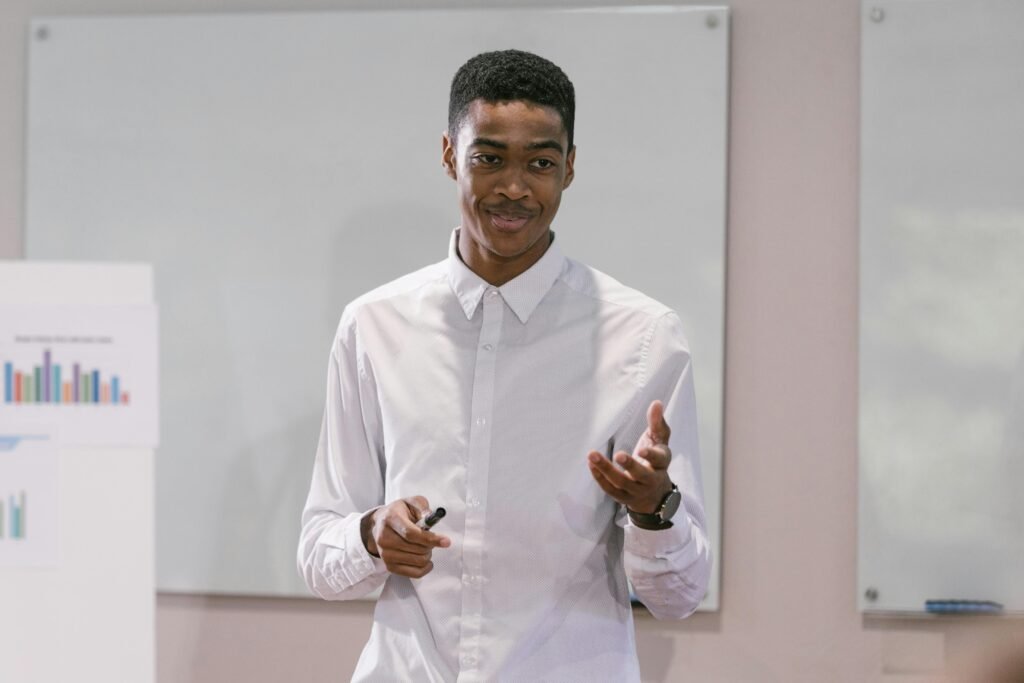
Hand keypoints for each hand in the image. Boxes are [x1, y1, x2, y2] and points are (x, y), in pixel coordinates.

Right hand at [360, 496, 450, 578]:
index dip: (430, 539)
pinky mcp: (389, 566)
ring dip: (427, 554)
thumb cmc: (399, 513)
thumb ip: (423, 508)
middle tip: (430, 539)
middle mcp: (385, 538)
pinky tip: (425, 559)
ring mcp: (385, 554)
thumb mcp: (411, 502)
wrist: (379, 525)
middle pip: (416, 549)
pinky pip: (414, 573)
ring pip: (418, 561)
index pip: (411, 533)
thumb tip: (432, 518)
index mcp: (391, 519)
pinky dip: (425, 568)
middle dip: (430, 545)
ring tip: (423, 546)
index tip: (446, 541)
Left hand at [587, 400, 672, 514]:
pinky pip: (609, 489)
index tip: (642, 450)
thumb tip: (656, 403)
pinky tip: (591, 464)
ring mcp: (635, 490)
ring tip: (592, 455)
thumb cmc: (655, 461)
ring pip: (621, 482)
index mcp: (661, 464)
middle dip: (630, 465)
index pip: (659, 460)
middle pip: (641, 475)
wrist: (653, 494)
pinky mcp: (622, 497)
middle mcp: (650, 480)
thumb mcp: (659, 442)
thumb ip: (657, 424)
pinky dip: (599, 477)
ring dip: (606, 469)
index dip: (651, 455)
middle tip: (619, 455)